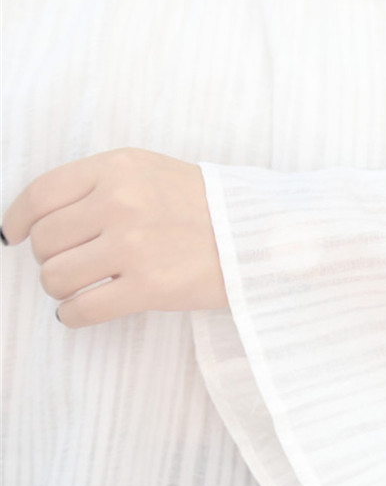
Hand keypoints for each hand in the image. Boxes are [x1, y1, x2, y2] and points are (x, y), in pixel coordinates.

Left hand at [0, 147, 228, 327]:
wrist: (260, 235)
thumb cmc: (206, 207)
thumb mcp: (151, 172)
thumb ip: (99, 185)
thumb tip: (39, 221)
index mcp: (118, 169)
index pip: (40, 195)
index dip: (17, 220)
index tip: (13, 236)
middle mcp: (120, 203)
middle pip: (44, 241)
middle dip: (51, 257)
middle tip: (74, 264)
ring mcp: (134, 246)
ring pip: (56, 277)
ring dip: (62, 288)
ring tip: (83, 287)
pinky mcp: (149, 287)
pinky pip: (82, 310)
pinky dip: (72, 316)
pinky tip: (81, 312)